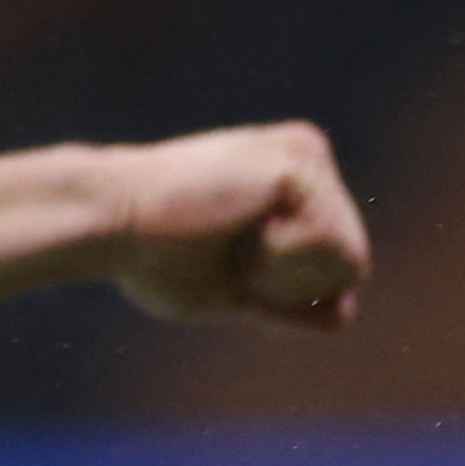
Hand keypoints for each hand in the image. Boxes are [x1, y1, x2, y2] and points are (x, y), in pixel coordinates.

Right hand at [99, 122, 370, 330]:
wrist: (111, 225)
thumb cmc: (153, 258)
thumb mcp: (233, 291)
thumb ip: (287, 302)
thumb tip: (346, 312)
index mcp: (296, 184)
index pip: (339, 270)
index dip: (287, 294)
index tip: (227, 264)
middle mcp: (310, 157)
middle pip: (353, 264)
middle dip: (290, 285)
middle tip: (225, 250)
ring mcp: (309, 153)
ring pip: (350, 258)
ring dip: (283, 272)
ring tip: (228, 235)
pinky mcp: (300, 159)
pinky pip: (329, 246)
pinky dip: (278, 258)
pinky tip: (234, 223)